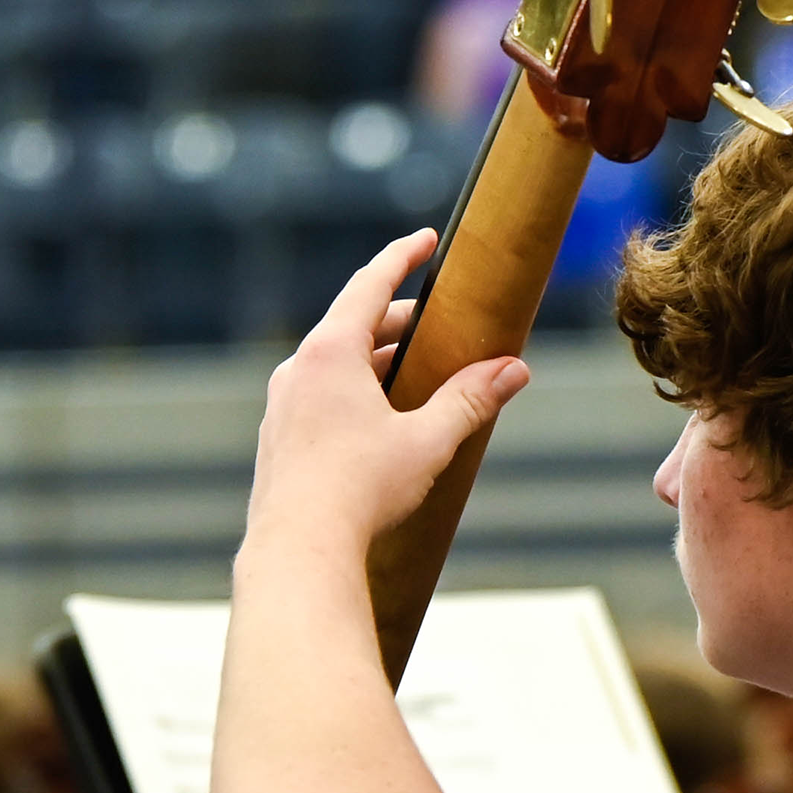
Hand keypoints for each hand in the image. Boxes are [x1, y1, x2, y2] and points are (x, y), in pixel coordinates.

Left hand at [241, 234, 528, 560]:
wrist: (298, 551)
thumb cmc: (360, 490)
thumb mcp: (427, 440)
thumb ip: (470, 400)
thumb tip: (514, 370)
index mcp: (329, 352)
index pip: (369, 284)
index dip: (403, 256)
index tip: (427, 241)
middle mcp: (297, 370)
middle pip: (354, 326)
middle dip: (400, 322)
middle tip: (439, 325)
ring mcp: (282, 405)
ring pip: (336, 366)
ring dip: (378, 363)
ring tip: (419, 378)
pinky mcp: (278, 440)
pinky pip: (320, 399)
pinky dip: (355, 394)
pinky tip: (381, 423)